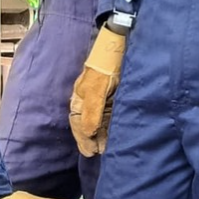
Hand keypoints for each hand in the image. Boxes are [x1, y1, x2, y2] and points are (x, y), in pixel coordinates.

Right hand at [68, 25, 126, 156]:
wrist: (120, 46)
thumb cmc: (104, 67)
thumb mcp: (96, 89)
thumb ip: (92, 112)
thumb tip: (89, 132)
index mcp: (79, 98)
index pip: (77, 123)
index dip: (83, 138)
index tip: (90, 152)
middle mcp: (88, 100)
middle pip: (87, 124)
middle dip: (91, 139)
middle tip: (98, 153)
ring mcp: (101, 99)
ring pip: (99, 121)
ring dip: (101, 134)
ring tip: (106, 147)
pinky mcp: (113, 96)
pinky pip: (108, 115)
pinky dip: (109, 126)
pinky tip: (113, 134)